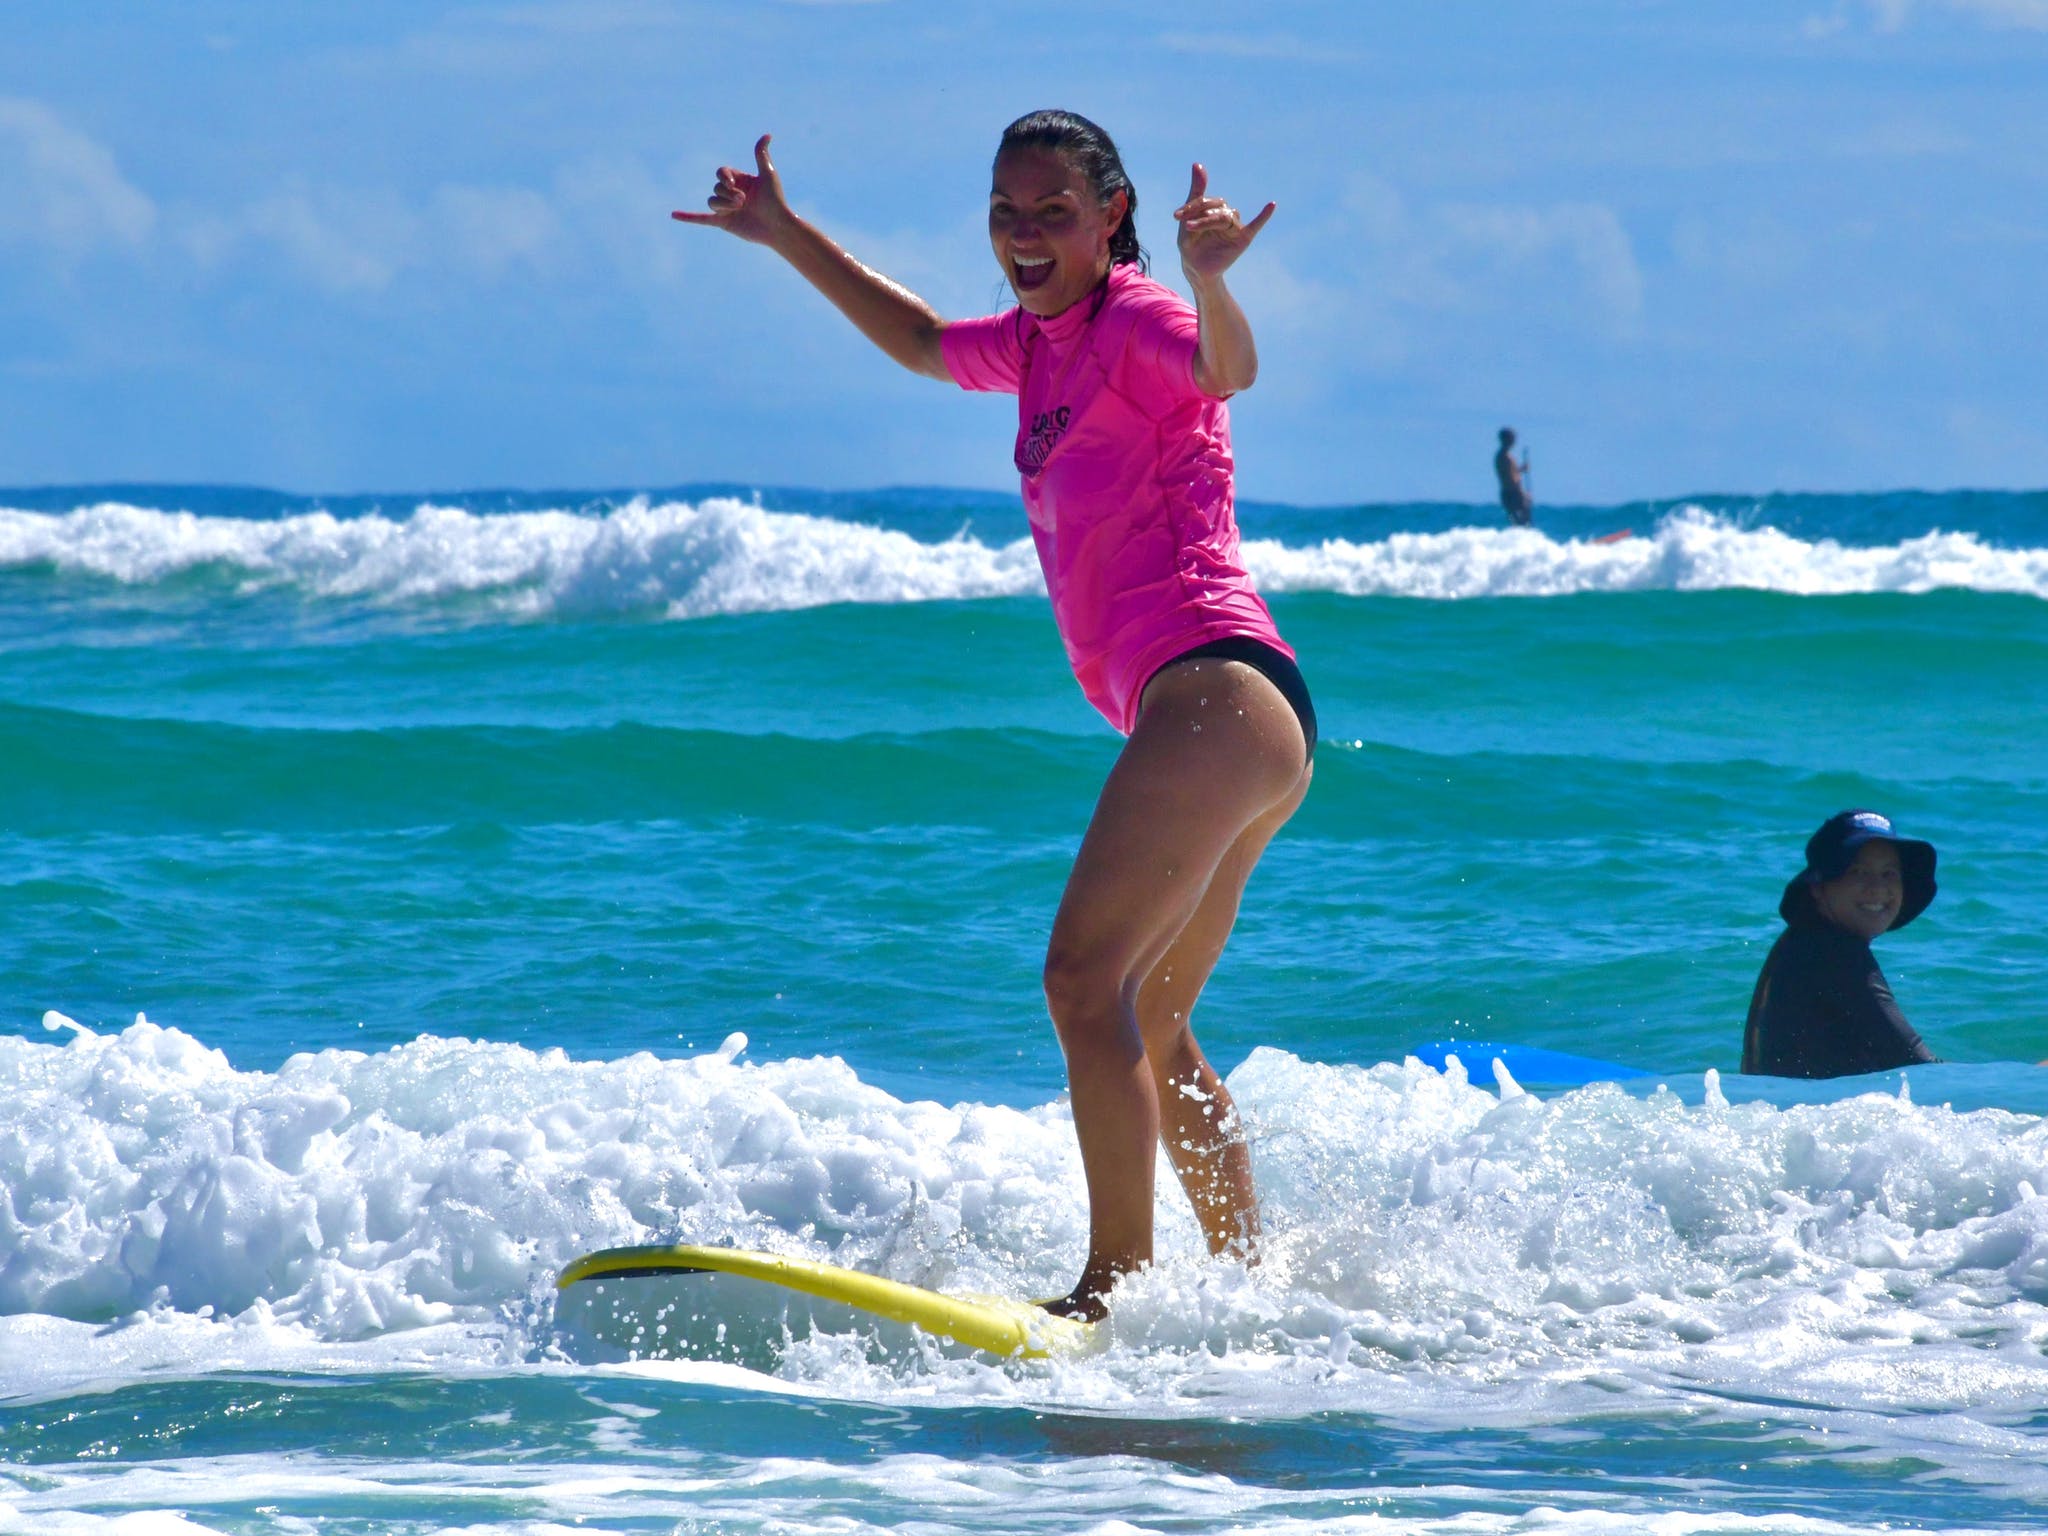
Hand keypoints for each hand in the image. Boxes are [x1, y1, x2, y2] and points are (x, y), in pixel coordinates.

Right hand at [672, 134, 794, 247]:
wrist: (778, 226)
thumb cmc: (776, 200)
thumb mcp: (768, 174)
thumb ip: (761, 155)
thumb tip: (767, 135)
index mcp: (739, 181)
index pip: (722, 172)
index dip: (724, 176)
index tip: (733, 183)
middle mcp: (731, 194)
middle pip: (717, 187)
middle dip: (728, 194)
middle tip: (744, 202)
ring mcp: (726, 209)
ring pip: (712, 201)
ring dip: (724, 205)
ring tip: (739, 209)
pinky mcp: (723, 223)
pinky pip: (702, 218)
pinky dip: (688, 217)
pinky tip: (674, 215)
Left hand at [1175, 163, 1273, 285]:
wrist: (1196, 270)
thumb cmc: (1191, 246)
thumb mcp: (1187, 220)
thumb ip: (1195, 193)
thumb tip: (1197, 163)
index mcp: (1213, 209)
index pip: (1205, 201)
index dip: (1191, 206)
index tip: (1175, 217)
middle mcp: (1226, 215)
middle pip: (1217, 207)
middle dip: (1200, 216)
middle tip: (1186, 226)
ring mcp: (1235, 226)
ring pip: (1225, 217)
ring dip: (1209, 221)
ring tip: (1191, 229)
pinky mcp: (1243, 238)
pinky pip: (1256, 225)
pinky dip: (1264, 215)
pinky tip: (1271, 205)